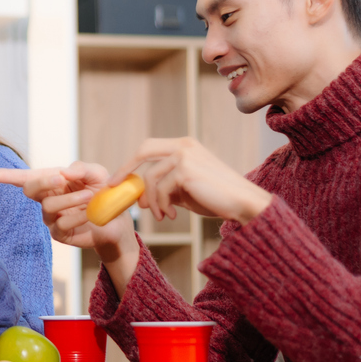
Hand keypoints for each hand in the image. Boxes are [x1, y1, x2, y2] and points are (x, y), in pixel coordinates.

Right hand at [0, 163, 136, 264]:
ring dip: (70, 199)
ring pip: (48, 206)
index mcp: (51, 181)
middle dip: (43, 182)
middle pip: (30, 189)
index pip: (26, 178)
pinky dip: (78, 214)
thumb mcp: (97, 173)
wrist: (118, 219)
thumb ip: (81, 169)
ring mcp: (51, 217)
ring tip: (90, 195)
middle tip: (61, 178)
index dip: (9, 176)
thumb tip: (64, 172)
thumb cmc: (104, 192)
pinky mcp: (60, 234)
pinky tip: (90, 212)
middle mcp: (46, 198)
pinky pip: (62, 223)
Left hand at [120, 137, 272, 224]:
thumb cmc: (217, 198)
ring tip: (162, 216)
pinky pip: (161, 190)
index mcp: (184, 145)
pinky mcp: (185, 171)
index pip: (149, 147)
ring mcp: (184, 156)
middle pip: (143, 151)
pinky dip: (162, 205)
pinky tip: (172, 215)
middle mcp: (183, 146)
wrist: (244, 203)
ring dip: (152, 200)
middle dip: (126, 169)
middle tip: (116, 189)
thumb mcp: (186, 191)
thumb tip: (141, 198)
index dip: (131, 162)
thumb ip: (165, 188)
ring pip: (151, 178)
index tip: (118, 179)